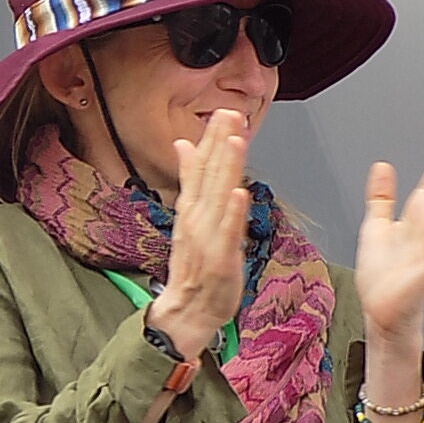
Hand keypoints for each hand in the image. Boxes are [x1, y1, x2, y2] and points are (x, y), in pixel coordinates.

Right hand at [147, 109, 249, 359]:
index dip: (212, 138)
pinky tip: (239, 193)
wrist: (186, 310)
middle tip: (230, 114)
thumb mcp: (188, 215)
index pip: (201, 165)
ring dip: (226, 169)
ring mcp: (208, 237)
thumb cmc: (192, 265)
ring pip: (219, 197)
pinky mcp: (221, 258)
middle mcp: (197, 217)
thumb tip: (184, 144)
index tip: (223, 112)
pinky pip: (228, 232)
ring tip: (235, 141)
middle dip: (220, 143)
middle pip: (210, 174)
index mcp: (192, 206)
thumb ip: (190, 178)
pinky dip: (233, 213)